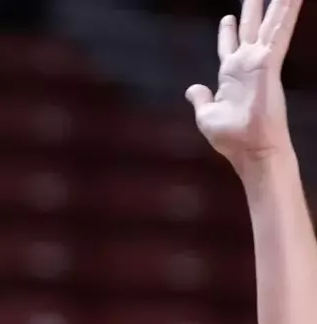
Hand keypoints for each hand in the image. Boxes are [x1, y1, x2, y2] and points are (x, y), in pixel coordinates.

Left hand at [186, 0, 301, 168]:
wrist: (250, 150)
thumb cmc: (231, 138)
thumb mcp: (207, 116)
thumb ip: (201, 99)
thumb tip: (193, 89)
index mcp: (230, 75)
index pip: (229, 46)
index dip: (228, 31)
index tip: (228, 17)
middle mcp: (246, 64)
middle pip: (250, 28)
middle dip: (252, 9)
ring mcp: (259, 61)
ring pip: (269, 23)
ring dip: (276, 3)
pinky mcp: (270, 62)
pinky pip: (280, 31)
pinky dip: (288, 12)